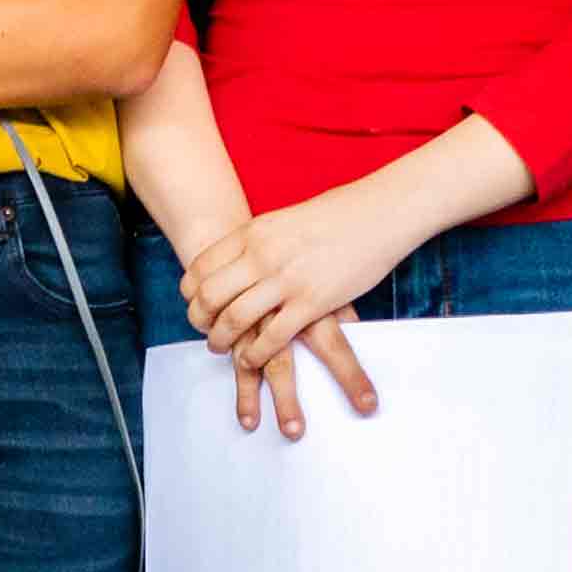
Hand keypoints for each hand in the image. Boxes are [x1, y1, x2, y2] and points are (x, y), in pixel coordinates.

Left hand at [178, 187, 425, 435]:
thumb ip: (260, 241)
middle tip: (204, 331)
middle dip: (199, 320)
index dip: (191, 292)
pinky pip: (272, 338)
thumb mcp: (284, 220)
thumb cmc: (338, 215)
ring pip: (234, 319)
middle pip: (210, 295)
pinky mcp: (312, 303)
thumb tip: (241, 260)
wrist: (381, 212)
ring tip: (221, 348)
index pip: (202, 266)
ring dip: (221, 340)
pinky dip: (255, 354)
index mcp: (253, 232)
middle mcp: (263, 255)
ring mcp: (286, 280)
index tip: (194, 304)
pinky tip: (252, 359)